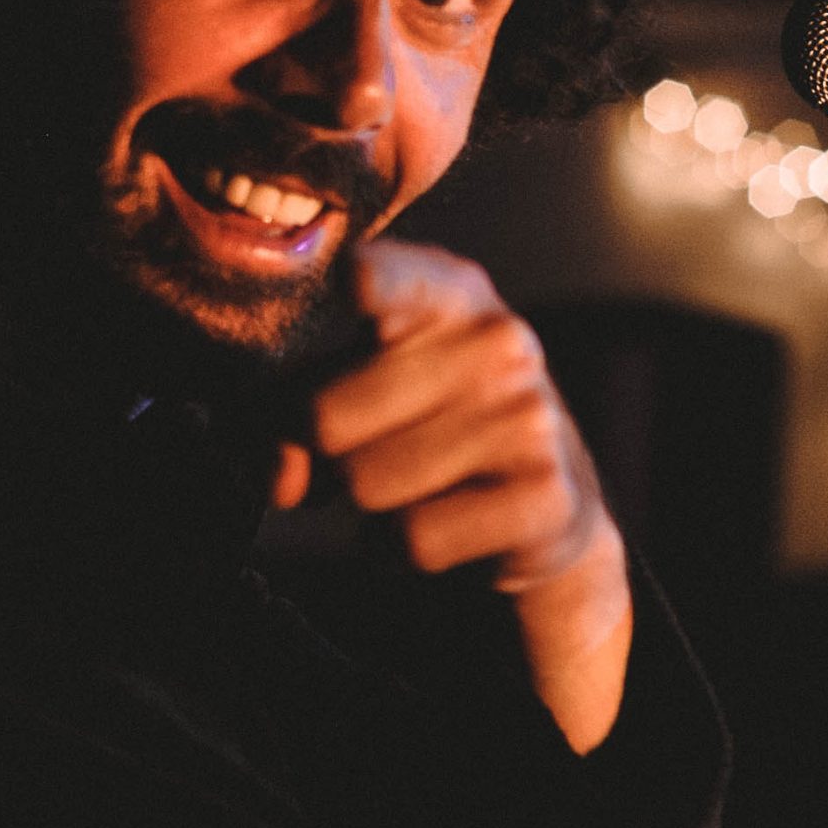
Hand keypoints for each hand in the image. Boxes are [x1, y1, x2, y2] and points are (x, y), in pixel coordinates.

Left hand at [271, 238, 632, 751]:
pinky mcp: (544, 496)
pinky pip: (414, 539)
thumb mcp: (359, 390)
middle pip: (327, 417)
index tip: (353, 282)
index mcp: (448, 292)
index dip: (366, 280)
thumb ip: (295, 414)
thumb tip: (279, 476)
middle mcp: (498, 340)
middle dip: (326, 453)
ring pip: (367, 484)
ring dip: (370, 504)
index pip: (394, 277)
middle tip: (370, 449)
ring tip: (417, 484)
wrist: (549, 504)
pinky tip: (444, 524)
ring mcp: (529, 417)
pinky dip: (403, 550)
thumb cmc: (426, 426)